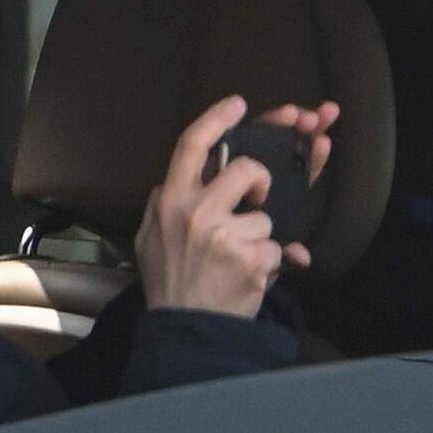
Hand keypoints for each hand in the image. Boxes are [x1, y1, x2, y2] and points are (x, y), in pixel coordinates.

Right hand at [138, 94, 331, 318]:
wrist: (185, 329)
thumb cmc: (171, 280)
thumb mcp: (152, 235)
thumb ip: (170, 202)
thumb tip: (202, 175)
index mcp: (169, 200)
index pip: (193, 145)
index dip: (218, 119)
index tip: (240, 104)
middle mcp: (195, 212)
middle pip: (247, 169)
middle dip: (261, 180)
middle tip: (256, 198)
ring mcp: (225, 236)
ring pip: (267, 217)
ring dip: (260, 238)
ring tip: (235, 261)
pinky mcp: (252, 259)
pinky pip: (279, 249)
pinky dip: (271, 264)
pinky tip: (247, 277)